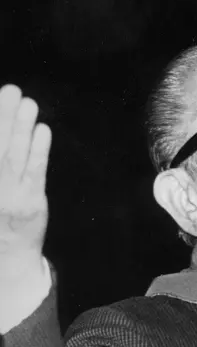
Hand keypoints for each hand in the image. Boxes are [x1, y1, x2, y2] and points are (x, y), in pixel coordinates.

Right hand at [0, 84, 50, 277]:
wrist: (6, 256)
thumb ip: (1, 158)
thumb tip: (4, 127)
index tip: (0, 96)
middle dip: (2, 115)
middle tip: (11, 89)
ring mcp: (7, 195)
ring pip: (14, 155)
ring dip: (21, 127)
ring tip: (28, 102)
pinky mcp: (31, 203)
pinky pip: (35, 172)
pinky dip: (39, 150)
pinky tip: (42, 130)